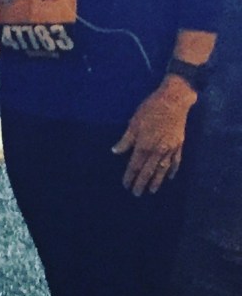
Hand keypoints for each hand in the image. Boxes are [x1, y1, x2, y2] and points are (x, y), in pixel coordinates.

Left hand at [111, 75, 195, 194]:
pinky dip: (173, 170)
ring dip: (157, 180)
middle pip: (148, 170)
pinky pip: (176, 161)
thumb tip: (115, 151)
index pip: (134, 165)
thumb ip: (126, 140)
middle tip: (137, 194)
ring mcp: (170, 149)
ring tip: (152, 190)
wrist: (174, 101)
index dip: (129, 176)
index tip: (125, 185)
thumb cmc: (150, 109)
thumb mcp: (134, 122)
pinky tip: (170, 177)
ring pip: (163, 169)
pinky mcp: (179, 145)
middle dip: (141, 182)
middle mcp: (158, 150)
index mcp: (144, 145)